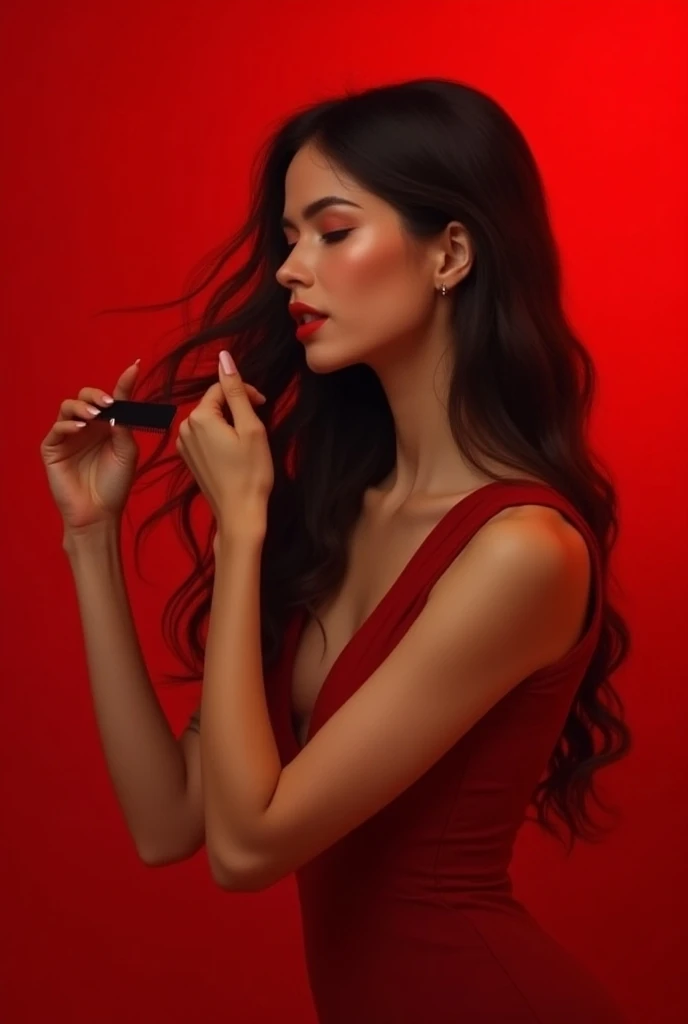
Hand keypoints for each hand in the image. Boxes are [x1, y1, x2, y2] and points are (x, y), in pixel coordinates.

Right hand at [40, 360, 140, 533]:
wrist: (99, 513)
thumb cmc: (115, 485)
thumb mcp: (127, 452)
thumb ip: (124, 426)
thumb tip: (119, 403)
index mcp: (107, 426)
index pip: (113, 399)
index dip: (123, 382)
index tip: (136, 366)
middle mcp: (87, 427)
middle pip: (86, 396)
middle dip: (96, 395)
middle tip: (107, 403)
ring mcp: (68, 437)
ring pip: (67, 407)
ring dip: (81, 407)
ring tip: (93, 416)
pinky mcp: (53, 449)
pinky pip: (56, 429)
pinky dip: (68, 424)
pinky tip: (80, 428)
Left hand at [176, 351, 272, 540]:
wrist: (239, 512)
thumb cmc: (251, 471)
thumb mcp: (250, 427)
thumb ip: (236, 391)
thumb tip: (224, 358)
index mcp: (200, 417)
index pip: (222, 388)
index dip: (245, 392)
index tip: (264, 405)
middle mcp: (185, 427)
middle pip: (214, 403)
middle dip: (236, 407)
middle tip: (259, 424)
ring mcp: (183, 445)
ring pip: (210, 420)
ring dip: (229, 422)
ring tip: (248, 440)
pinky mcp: (188, 459)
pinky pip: (204, 436)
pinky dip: (220, 437)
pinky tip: (235, 453)